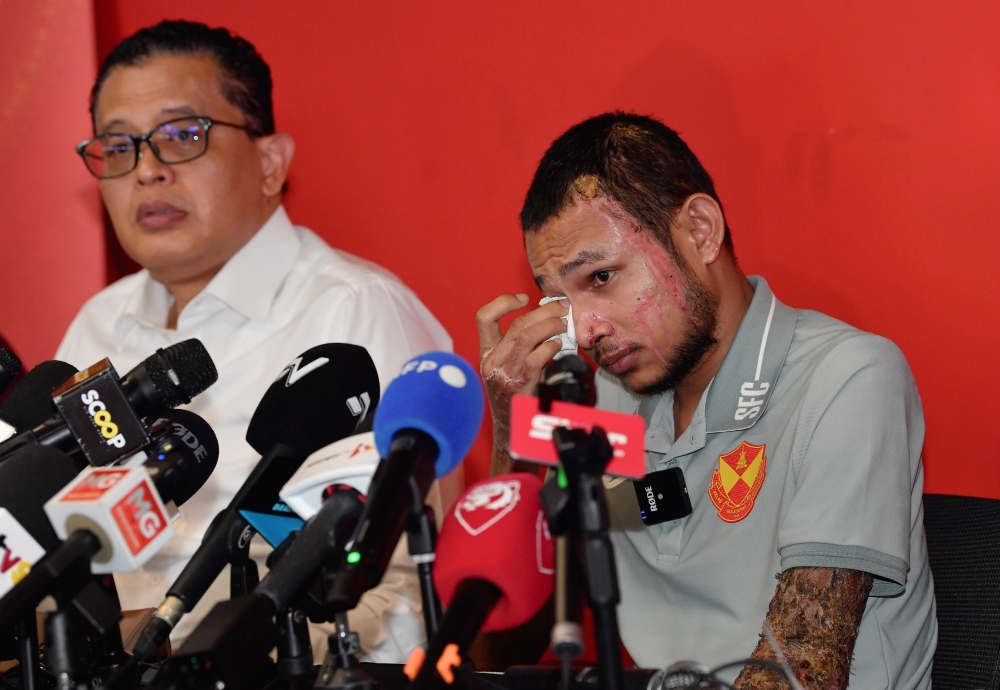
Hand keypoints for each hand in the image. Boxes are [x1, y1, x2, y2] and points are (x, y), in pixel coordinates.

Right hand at [476, 294, 567, 473]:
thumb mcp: (510, 371)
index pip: (484, 317)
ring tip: (564, 325)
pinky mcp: (518, 386)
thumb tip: (550, 325)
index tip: (523, 298)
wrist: (510, 437)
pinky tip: (559, 345)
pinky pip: (535, 357)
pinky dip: (551, 346)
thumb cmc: (516, 403)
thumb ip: (522, 349)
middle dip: (543, 311)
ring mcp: (502, 375)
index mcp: (486, 355)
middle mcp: (491, 363)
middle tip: (562, 308)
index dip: (503, 302)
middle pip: (516, 324)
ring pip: (526, 336)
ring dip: (550, 326)